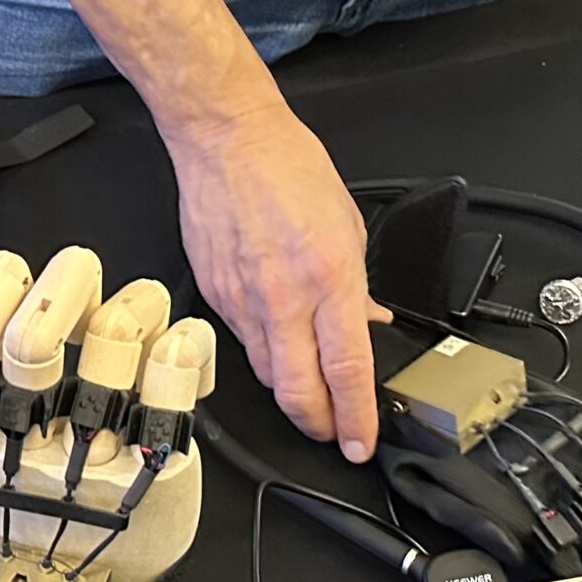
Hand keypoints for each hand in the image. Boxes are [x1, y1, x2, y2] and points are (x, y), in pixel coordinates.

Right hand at [164, 99, 386, 459]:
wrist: (228, 141)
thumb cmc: (289, 168)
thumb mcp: (348, 224)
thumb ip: (357, 285)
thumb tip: (367, 321)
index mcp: (328, 277)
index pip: (346, 369)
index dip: (357, 416)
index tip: (362, 440)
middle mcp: (283, 297)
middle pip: (298, 392)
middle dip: (319, 425)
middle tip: (335, 433)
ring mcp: (243, 300)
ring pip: (266, 375)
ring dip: (291, 394)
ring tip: (310, 398)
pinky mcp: (215, 295)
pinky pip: (242, 343)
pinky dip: (264, 355)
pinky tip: (279, 348)